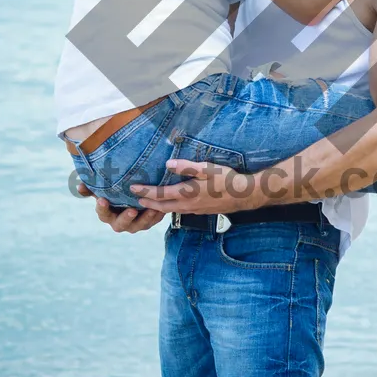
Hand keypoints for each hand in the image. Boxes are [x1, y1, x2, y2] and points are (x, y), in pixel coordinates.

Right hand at [77, 182, 165, 232]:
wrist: (133, 194)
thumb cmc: (114, 191)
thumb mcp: (103, 188)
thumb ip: (92, 186)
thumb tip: (78, 186)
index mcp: (107, 214)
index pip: (102, 213)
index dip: (102, 208)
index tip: (102, 199)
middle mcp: (120, 222)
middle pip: (121, 225)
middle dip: (126, 218)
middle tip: (131, 210)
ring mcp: (135, 224)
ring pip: (140, 225)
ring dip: (146, 218)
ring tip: (151, 208)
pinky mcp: (148, 222)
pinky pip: (153, 221)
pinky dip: (157, 215)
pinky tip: (161, 207)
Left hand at [130, 160, 264, 213]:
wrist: (243, 195)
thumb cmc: (226, 179)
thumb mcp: (207, 168)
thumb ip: (186, 166)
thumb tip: (168, 164)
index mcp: (187, 193)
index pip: (160, 194)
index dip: (145, 192)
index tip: (132, 189)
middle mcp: (188, 205)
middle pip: (162, 206)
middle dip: (148, 203)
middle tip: (136, 199)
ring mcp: (194, 210)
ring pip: (171, 210)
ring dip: (158, 207)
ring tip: (149, 203)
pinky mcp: (201, 211)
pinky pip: (180, 211)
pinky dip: (170, 208)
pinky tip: (172, 204)